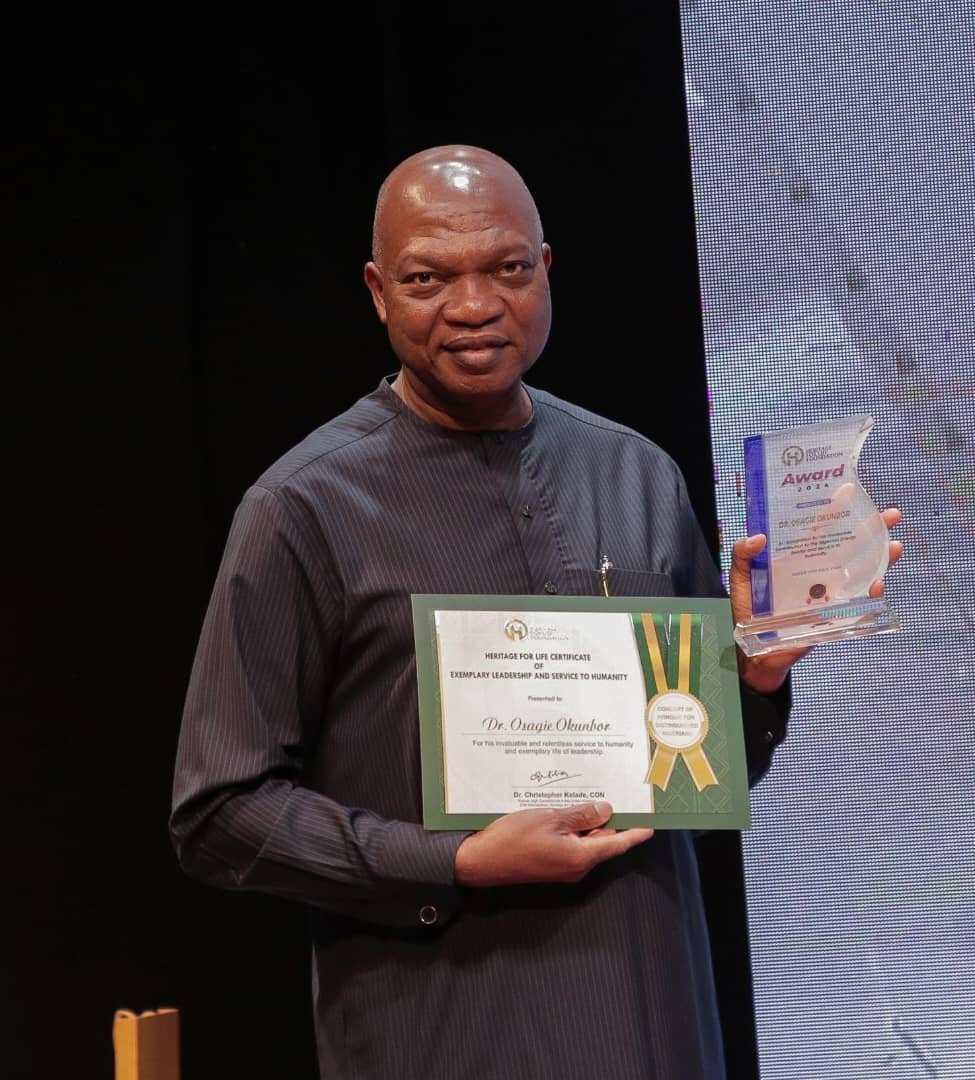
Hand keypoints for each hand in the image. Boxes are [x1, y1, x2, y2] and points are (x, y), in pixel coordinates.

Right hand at [454, 802, 652, 887]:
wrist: (481, 861)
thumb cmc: (513, 839)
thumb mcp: (550, 818)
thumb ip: (580, 814)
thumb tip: (606, 811)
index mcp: (581, 856)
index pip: (618, 844)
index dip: (635, 832)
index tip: (652, 824)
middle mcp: (577, 866)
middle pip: (602, 841)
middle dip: (610, 820)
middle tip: (620, 794)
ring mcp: (563, 866)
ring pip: (585, 840)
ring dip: (588, 821)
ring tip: (592, 794)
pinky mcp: (551, 862)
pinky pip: (570, 843)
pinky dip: (573, 827)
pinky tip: (568, 808)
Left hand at [730, 506, 903, 693]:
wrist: (757, 651)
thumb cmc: (748, 612)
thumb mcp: (740, 579)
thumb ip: (742, 556)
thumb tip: (756, 537)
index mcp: (795, 559)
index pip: (817, 530)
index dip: (834, 511)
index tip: (850, 491)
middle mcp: (815, 571)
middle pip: (846, 546)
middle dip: (870, 530)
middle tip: (890, 514)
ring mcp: (826, 592)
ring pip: (858, 571)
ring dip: (879, 559)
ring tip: (893, 546)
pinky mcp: (831, 614)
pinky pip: (855, 602)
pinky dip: (868, 593)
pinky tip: (876, 583)